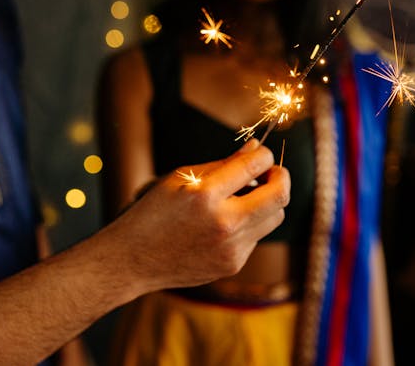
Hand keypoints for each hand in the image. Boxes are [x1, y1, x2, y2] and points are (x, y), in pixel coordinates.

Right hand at [106, 140, 290, 290]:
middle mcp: (223, 223)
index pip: (255, 166)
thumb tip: (255, 148)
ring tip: (247, 196)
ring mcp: (231, 248)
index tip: (262, 154)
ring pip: (275, 218)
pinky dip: (250, 224)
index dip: (265, 155)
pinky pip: (257, 237)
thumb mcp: (180, 178)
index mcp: (205, 195)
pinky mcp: (233, 265)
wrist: (133, 260)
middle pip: (279, 196)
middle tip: (271, 172)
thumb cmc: (153, 212)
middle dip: (281, 178)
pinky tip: (225, 223)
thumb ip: (223, 164)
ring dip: (268, 202)